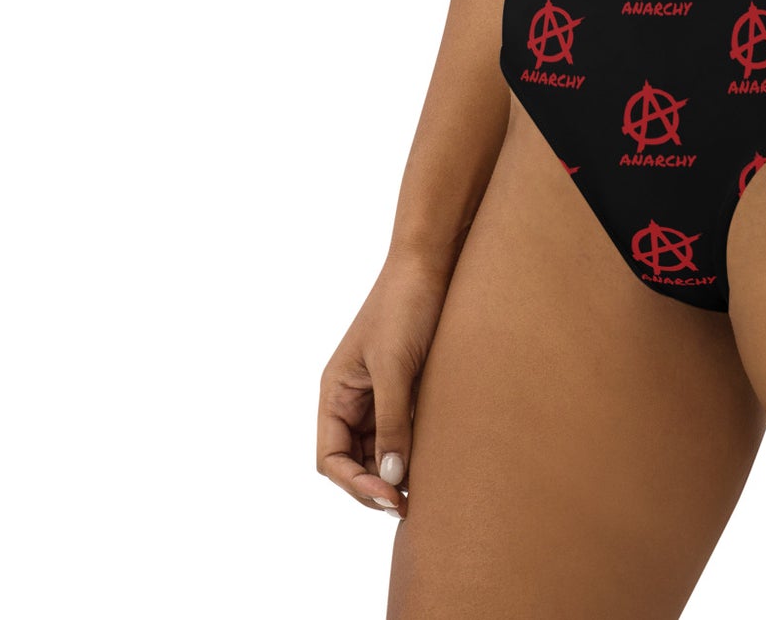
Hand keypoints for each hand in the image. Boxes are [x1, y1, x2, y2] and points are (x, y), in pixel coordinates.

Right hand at [316, 250, 452, 517]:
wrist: (433, 261)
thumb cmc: (405, 307)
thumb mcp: (395, 367)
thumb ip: (392, 423)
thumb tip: (392, 478)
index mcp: (335, 393)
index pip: (331, 457)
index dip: (355, 484)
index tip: (390, 495)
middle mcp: (352, 398)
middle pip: (354, 461)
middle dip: (376, 484)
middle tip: (410, 503)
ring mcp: (379, 394)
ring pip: (380, 450)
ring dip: (396, 471)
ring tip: (425, 486)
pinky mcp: (407, 388)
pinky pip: (403, 430)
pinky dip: (413, 449)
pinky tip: (434, 460)